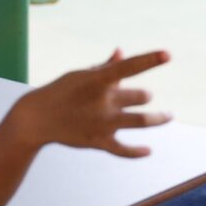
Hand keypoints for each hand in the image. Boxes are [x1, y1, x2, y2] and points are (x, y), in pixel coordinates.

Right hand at [10, 50, 171, 158]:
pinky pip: (124, 150)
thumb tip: (122, 52)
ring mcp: (103, 123)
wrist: (36, 118)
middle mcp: (103, 101)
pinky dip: (137, 152)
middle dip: (144, 96)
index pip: (129, 67)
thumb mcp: (81, 75)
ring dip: (159, 118)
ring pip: (142, 121)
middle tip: (143, 97)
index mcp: (98, 80)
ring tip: (169, 116)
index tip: (168, 55)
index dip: (150, 60)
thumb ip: (105, 67)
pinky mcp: (99, 142)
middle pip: (142, 96)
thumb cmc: (61, 91)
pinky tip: (148, 150)